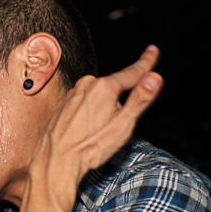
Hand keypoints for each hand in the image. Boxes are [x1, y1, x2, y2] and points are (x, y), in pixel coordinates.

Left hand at [30, 45, 162, 210]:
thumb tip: (155, 77)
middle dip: (119, 102)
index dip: (146, 63)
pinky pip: (83, 103)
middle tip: (113, 127)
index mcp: (105, 87)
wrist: (55, 161)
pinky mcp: (63, 103)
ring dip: (103, 109)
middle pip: (114, 88)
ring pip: (98, 96)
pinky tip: (84, 131)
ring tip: (95, 133)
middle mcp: (86, 84)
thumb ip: (140, 99)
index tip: (153, 51)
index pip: (132, 72)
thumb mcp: (123, 125)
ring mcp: (72, 93)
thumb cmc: (89, 147)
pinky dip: (88, 114)